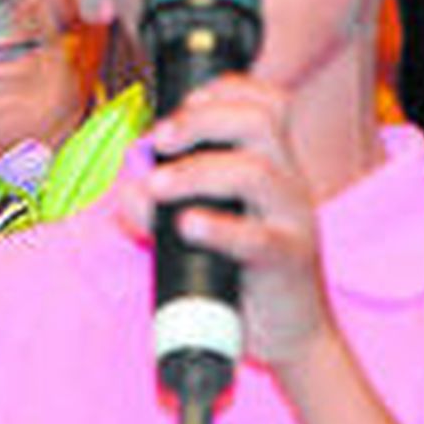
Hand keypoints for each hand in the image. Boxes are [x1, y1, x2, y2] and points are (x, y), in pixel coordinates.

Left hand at [120, 74, 334, 368]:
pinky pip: (258, 238)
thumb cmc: (244, 272)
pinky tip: (188, 225)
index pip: (266, 102)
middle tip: (159, 138)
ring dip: (198, 171)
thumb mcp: (197, 229)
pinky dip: (219, 227)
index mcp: (272, 165)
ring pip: (257, 172)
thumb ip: (158, 208)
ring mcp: (293, 220)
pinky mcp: (289, 261)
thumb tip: (130, 192)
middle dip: (202, 119)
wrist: (289, 334)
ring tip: (158, 186)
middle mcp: (287, 183)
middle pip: (261, 121)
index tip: (182, 104)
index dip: (225, 89)